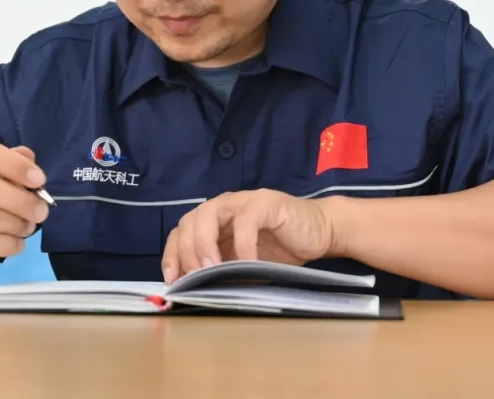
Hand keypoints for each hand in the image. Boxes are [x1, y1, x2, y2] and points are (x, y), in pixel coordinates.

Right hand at [0, 143, 48, 286]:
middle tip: (41, 211)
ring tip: (29, 227)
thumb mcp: (0, 182)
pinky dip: (7, 244)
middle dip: (20, 200)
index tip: (40, 180)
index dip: (16, 165)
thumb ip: (15, 168)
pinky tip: (18, 244)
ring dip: (15, 223)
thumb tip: (28, 157)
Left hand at [161, 189, 337, 282]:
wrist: (320, 231)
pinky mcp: (265, 203)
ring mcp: (243, 202)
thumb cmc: (281, 250)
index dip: (172, 253)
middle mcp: (224, 206)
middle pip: (189, 221)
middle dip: (185, 250)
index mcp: (214, 221)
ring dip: (204, 242)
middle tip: (193, 276)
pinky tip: (247, 263)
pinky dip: (242, 244)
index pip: (181, 231)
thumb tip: (199, 291)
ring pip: (209, 213)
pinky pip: (246, 221)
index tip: (173, 279)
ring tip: (210, 268)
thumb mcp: (245, 266)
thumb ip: (224, 271)